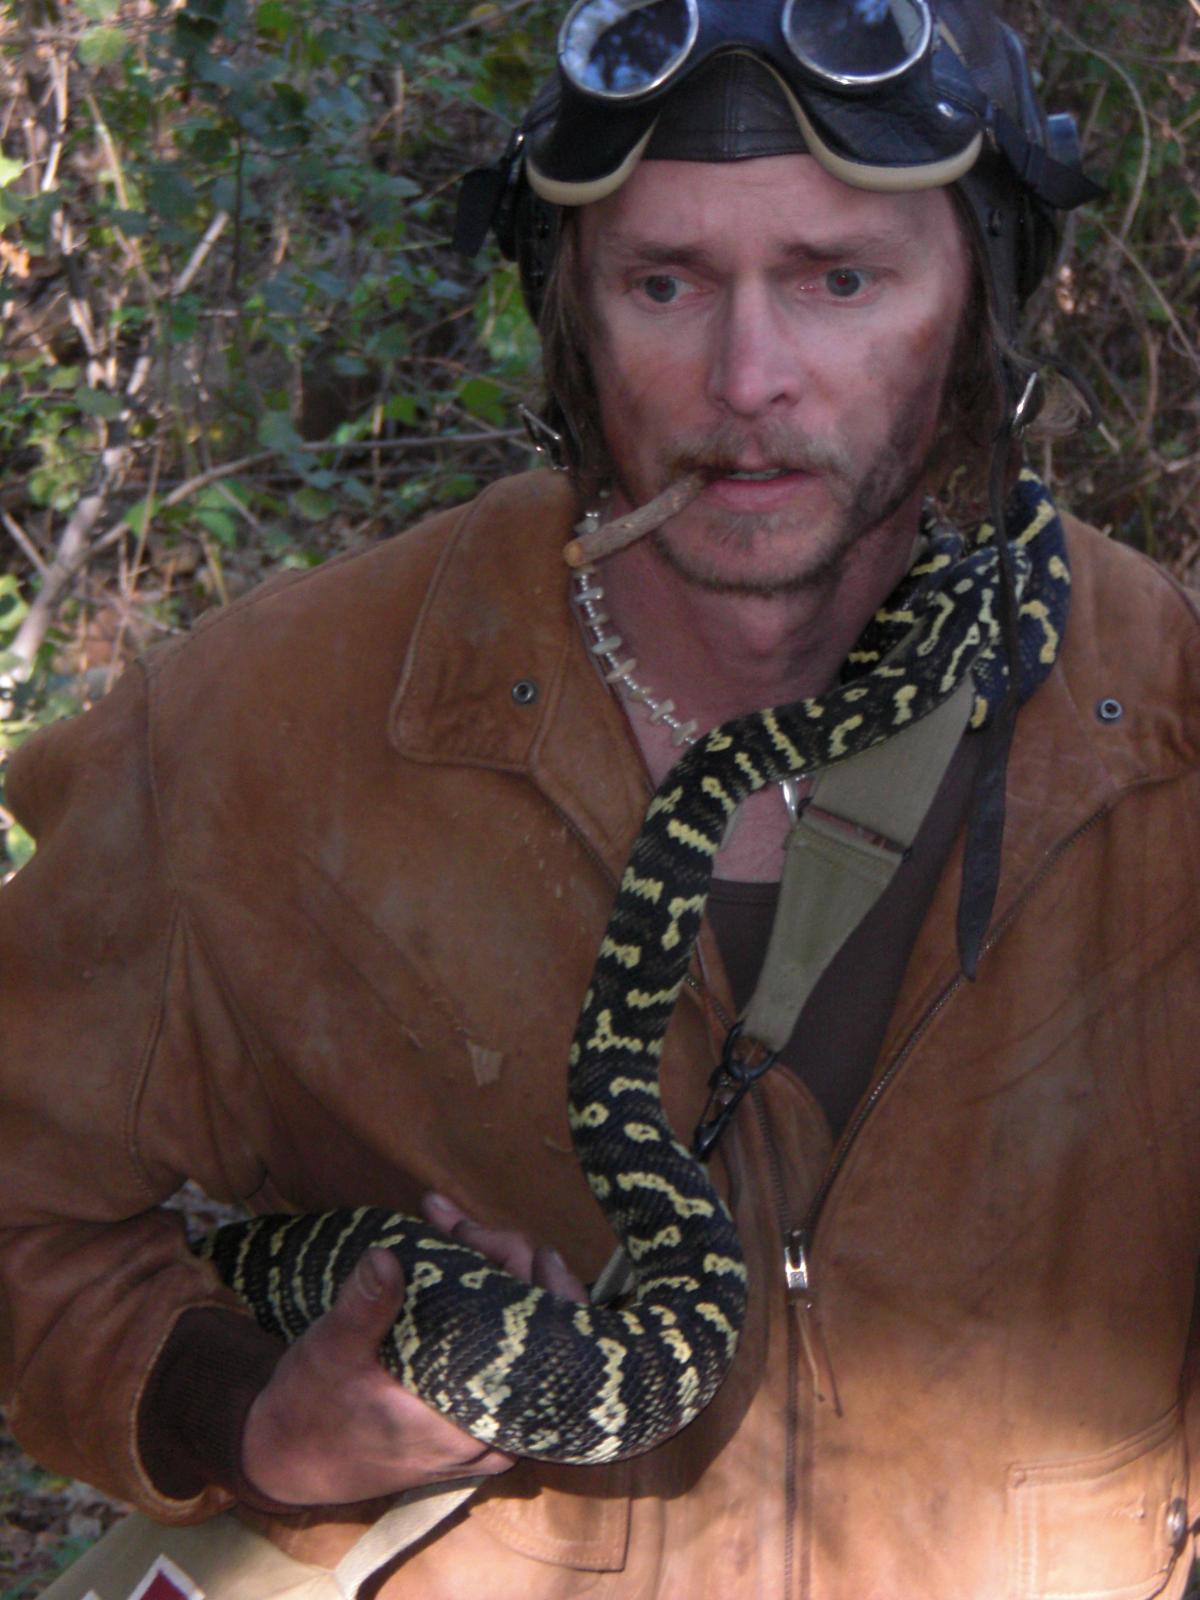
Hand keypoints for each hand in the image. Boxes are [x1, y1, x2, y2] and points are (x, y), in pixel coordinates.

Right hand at [240, 1194, 585, 1506]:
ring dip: (497, 1281)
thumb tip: (387, 1256)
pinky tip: (466, 1262)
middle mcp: (489, 1433)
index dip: (533, 1284)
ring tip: (465, 1233)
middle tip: (462, 1227)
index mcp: (470, 1425)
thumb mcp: (330, 1352)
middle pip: (535, 1337)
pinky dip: (484, 1306)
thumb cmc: (310, 1409)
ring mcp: (482, 1427)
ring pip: (517, 1344)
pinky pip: (496, 1354)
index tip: (496, 1238)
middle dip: (506, 1267)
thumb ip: (364, 1309)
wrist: (289, 1456)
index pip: (538, 1349)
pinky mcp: (467, 1414)